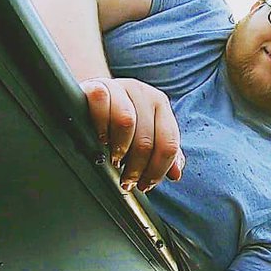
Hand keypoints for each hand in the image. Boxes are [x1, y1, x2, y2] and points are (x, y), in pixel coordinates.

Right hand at [82, 77, 184, 191]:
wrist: (94, 95)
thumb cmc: (122, 117)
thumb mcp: (147, 132)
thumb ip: (164, 152)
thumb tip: (176, 174)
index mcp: (161, 104)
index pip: (169, 144)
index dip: (157, 171)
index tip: (145, 185)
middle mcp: (144, 93)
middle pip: (147, 140)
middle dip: (137, 168)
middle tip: (127, 180)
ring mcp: (121, 87)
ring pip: (126, 122)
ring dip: (119, 149)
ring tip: (114, 160)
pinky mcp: (97, 86)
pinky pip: (101, 106)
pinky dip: (101, 127)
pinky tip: (100, 138)